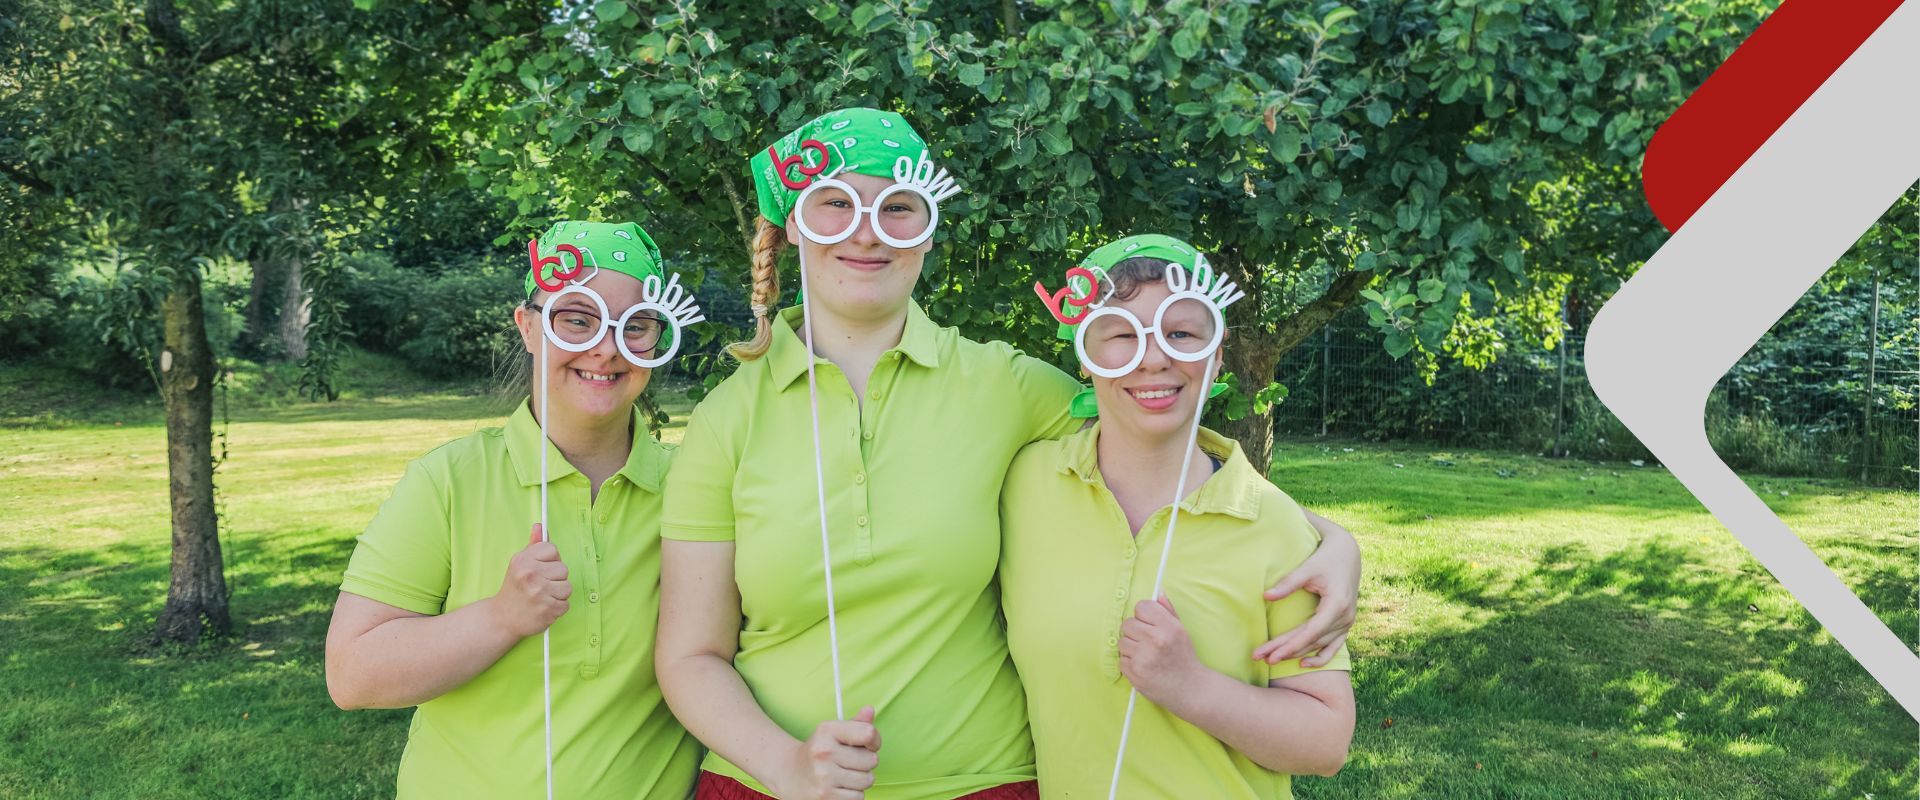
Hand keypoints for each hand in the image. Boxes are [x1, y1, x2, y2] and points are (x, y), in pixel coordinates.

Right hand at [490, 524, 570, 637]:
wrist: (502, 618)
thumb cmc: (514, 588)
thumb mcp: (519, 563)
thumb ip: (533, 546)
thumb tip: (540, 526)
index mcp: (523, 561)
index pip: (553, 550)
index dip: (550, 560)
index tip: (541, 568)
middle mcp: (530, 575)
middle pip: (563, 569)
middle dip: (555, 577)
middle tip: (540, 585)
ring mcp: (539, 594)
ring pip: (567, 587)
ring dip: (558, 594)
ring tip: (543, 596)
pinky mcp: (547, 611)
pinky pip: (566, 604)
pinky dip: (557, 608)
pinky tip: (544, 607)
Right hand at [774, 705, 881, 799]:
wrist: (789, 774)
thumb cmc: (817, 752)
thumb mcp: (831, 732)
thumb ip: (855, 723)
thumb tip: (870, 710)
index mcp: (826, 731)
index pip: (868, 732)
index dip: (874, 741)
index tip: (868, 745)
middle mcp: (824, 752)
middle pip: (872, 760)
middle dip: (865, 763)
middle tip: (849, 762)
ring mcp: (824, 776)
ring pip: (867, 780)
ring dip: (859, 780)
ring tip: (843, 776)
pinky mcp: (826, 796)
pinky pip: (858, 797)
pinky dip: (852, 795)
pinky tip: (839, 787)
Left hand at [1118, 596, 1203, 708]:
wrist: (1190, 689)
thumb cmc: (1184, 658)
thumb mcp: (1181, 631)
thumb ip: (1168, 611)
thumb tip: (1158, 593)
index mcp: (1168, 626)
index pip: (1141, 606)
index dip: (1143, 615)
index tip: (1148, 624)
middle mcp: (1155, 639)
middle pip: (1127, 623)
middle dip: (1134, 632)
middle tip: (1146, 642)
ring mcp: (1143, 657)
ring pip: (1121, 641)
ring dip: (1130, 647)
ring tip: (1145, 655)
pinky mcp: (1134, 672)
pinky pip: (1121, 659)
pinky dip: (1129, 663)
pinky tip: (1143, 666)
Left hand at [1254, 517, 1358, 666]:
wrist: (1347, 553)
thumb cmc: (1326, 558)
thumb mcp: (1307, 568)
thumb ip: (1288, 583)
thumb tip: (1266, 596)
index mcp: (1337, 605)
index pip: (1310, 632)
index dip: (1290, 645)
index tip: (1270, 654)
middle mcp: (1345, 617)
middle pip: (1311, 641)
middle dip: (1286, 651)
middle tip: (1261, 658)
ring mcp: (1347, 622)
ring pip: (1320, 645)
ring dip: (1297, 654)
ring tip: (1273, 660)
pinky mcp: (1345, 623)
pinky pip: (1334, 646)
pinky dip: (1320, 657)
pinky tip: (1303, 664)